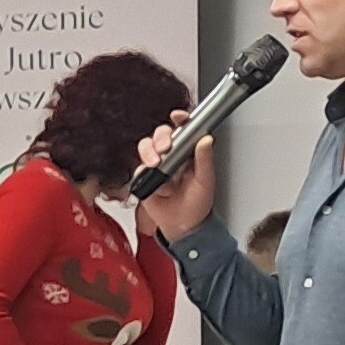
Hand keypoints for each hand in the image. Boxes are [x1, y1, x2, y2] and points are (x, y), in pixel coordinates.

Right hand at [135, 122, 219, 240]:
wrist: (183, 227)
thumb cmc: (197, 204)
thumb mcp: (206, 181)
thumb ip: (205, 159)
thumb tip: (206, 139)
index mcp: (188, 152)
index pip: (183, 129)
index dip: (180, 119)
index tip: (179, 117)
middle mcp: (171, 155)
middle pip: (161, 134)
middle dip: (160, 137)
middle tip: (165, 147)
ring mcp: (157, 165)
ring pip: (146, 147)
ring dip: (149, 152)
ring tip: (155, 163)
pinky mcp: (144, 178)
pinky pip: (139, 169)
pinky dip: (144, 173)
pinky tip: (154, 182)